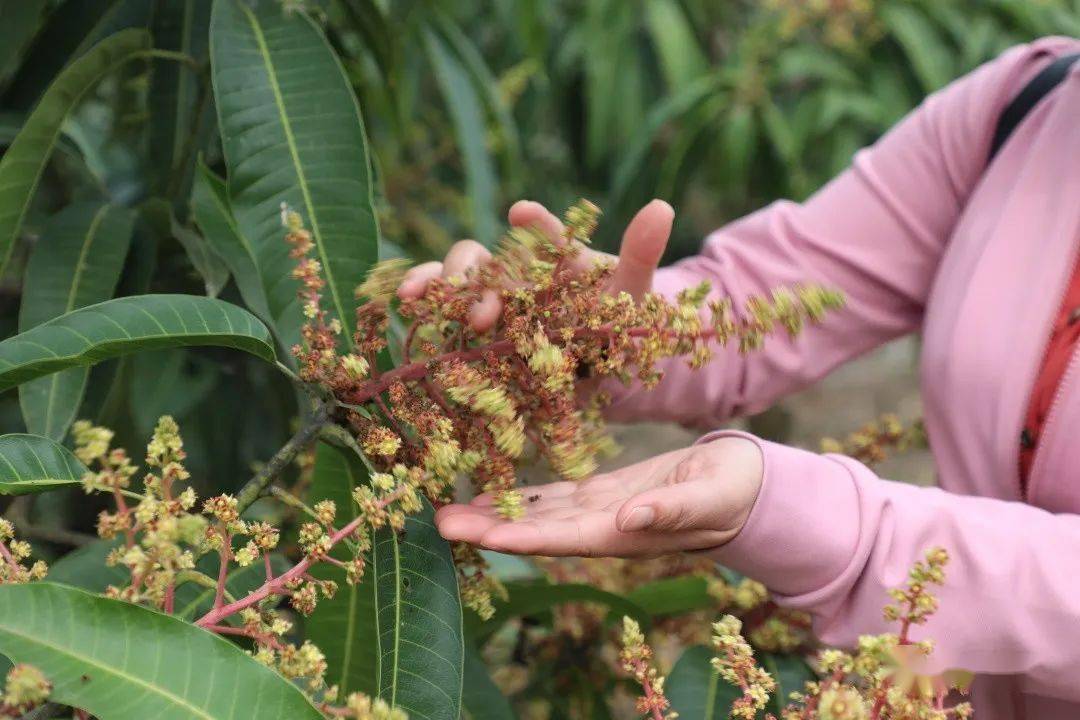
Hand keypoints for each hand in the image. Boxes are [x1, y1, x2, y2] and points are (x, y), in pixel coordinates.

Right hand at [396, 198, 674, 330]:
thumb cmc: (616, 321)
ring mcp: (492, 300)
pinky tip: (404, 311)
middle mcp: (516, 273)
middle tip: (479, 313)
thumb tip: (663, 206)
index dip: (535, 225)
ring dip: (434, 283)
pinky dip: (422, 306)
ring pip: (454, 280)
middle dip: (474, 276)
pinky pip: (442, 313)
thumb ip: (640, 253)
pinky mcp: (476, 330)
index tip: (522, 210)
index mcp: (554, 260)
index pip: (545, 237)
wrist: (600, 366)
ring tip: (415, 297)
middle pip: (485, 259)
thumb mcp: (632, 291)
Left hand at [435, 435, 763, 557]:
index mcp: (623, 533)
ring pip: (537, 514)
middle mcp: (601, 528)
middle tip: (437, 522)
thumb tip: (629, 519)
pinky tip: (491, 491)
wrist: (744, 487)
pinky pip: (554, 496)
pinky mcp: (602, 492)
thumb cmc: (731, 492)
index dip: (517, 537)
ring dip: (494, 513)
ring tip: (448, 509)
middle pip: (535, 531)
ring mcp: (599, 511)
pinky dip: (522, 495)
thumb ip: (670, 509)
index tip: (476, 535)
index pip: (560, 539)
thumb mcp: (707, 497)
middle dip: (487, 529)